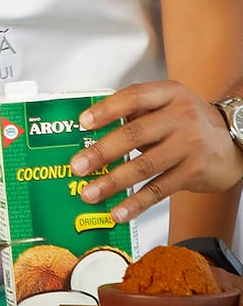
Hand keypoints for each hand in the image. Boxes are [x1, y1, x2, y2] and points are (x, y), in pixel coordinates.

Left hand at [69, 81, 242, 220]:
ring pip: (144, 165)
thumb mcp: (169, 104)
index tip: (83, 123)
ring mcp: (189, 145)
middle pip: (134, 134)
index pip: (133, 97)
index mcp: (169, 94)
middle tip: (78, 166)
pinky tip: (120, 211)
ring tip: (90, 193)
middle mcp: (181, 117)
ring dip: (113, 182)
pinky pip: (160, 189)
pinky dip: (136, 202)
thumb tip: (96, 133)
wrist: (236, 141)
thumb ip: (138, 112)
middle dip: (101, 152)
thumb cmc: (192, 121)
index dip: (106, 110)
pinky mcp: (194, 172)